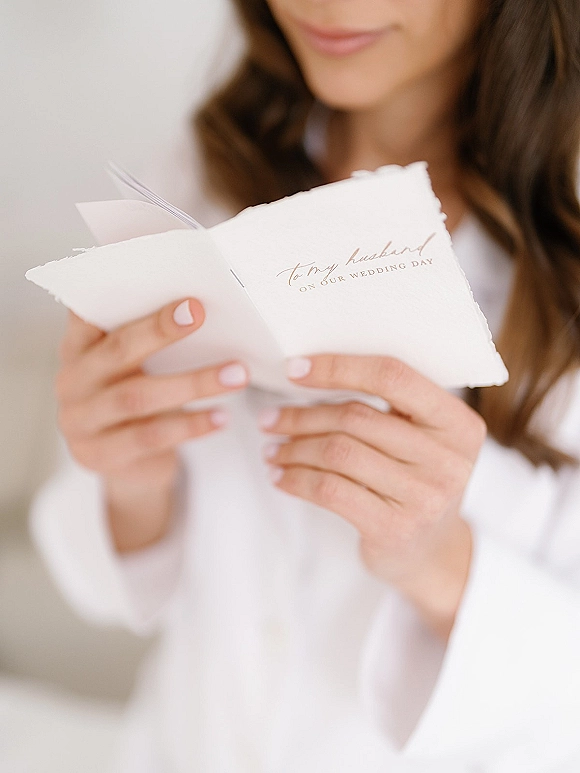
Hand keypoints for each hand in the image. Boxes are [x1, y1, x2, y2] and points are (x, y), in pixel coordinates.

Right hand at [56, 298, 248, 550]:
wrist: (127, 468)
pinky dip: (191, 425)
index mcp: (78, 348)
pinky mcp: (100, 455)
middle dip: (160, 329)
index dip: (117, 291)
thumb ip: (149, 339)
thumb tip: (198, 303)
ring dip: (193, 383)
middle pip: (118, 350)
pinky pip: (151, 437)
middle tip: (200, 311)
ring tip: (237, 374)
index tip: (152, 273)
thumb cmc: (137, 399)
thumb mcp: (134, 368)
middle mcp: (72, 381)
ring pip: (139, 397)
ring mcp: (80, 421)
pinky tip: (221, 417)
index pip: (87, 311)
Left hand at [259, 354, 485, 638]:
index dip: (339, 368)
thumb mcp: (422, 440)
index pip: (392, 377)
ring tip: (271, 449)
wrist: (432, 553)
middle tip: (269, 419)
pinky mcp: (394, 528)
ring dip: (294, 448)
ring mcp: (423, 496)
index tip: (294, 369)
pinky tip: (280, 477)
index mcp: (457, 423)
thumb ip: (388, 408)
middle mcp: (447, 458)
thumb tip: (307, 374)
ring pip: (338, 452)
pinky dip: (296, 479)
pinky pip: (330, 490)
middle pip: (356, 417)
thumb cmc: (415, 482)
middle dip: (302, 416)